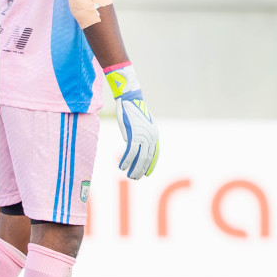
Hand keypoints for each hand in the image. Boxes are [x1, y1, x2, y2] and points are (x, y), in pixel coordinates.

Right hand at [105, 63, 158, 179]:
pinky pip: (130, 151)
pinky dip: (126, 160)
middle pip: (147, 158)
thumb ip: (140, 136)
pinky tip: (121, 167)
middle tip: (135, 178)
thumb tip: (132, 145)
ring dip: (134, 168)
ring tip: (129, 176)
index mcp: (154, 134)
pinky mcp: (133, 134)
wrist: (129, 98)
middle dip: (141, 169)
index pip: (155, 154)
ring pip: (139, 157)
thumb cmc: (133, 110)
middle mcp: (151, 136)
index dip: (151, 165)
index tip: (147, 174)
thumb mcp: (140, 124)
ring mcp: (143, 136)